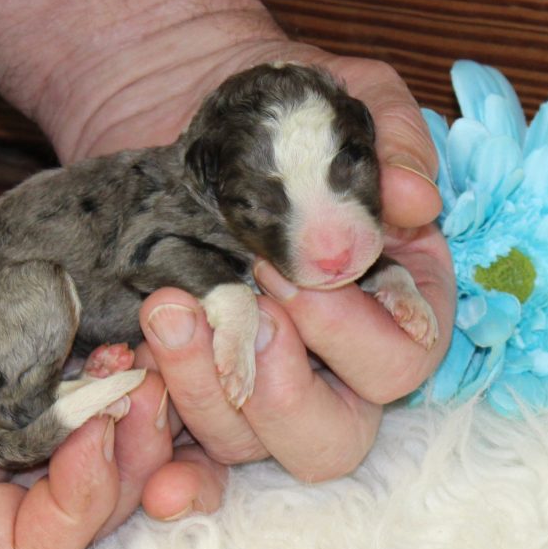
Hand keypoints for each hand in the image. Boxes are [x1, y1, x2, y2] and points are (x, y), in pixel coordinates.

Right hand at [0, 116, 170, 548]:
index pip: (23, 540)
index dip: (72, 509)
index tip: (92, 439)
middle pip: (78, 491)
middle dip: (122, 460)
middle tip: (143, 397)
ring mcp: (13, 384)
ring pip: (98, 429)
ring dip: (133, 410)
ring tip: (143, 362)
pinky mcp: (36, 332)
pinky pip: (94, 365)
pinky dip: (125, 361)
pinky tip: (136, 337)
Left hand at [128, 46, 455, 517]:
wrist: (178, 106)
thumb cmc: (277, 109)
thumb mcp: (347, 101)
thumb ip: (392, 145)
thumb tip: (417, 201)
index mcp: (387, 301)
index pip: (402, 358)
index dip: (350, 334)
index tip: (282, 271)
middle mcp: (328, 361)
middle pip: (332, 439)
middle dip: (283, 393)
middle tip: (234, 315)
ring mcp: (251, 377)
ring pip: (248, 447)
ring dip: (206, 397)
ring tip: (164, 313)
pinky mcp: (187, 377)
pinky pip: (179, 443)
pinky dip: (157, 440)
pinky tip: (130, 398)